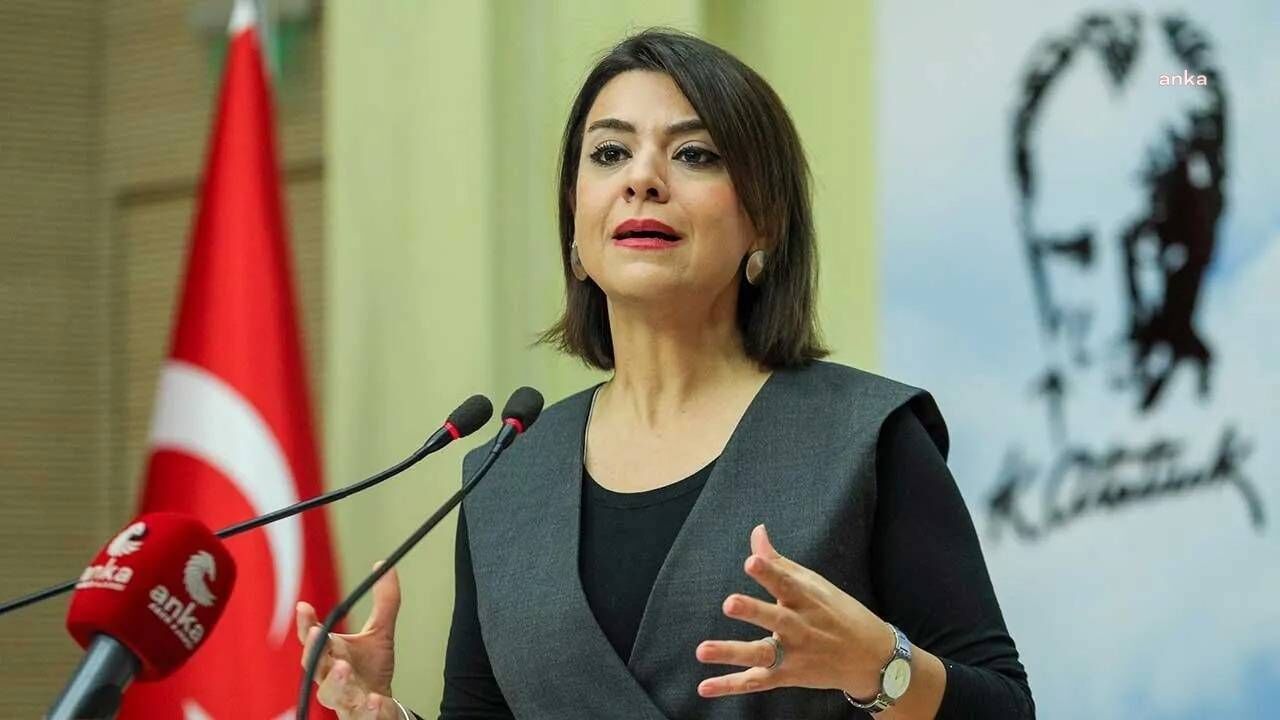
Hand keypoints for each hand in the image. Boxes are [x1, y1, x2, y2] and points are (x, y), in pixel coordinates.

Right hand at [296, 562, 403, 718]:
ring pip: (331, 694)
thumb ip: (384, 602)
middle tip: (316, 635)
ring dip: (335, 681)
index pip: (313, 639)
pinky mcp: (360, 716)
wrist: (380, 706)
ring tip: (343, 668)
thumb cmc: (371, 669)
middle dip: (314, 651)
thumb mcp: (380, 632)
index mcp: (331, 655)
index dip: (306, 624)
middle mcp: (331, 677)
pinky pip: (360, 715)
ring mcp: (344, 699)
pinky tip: (374, 700)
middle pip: (315, 666)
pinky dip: (367, 709)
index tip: (304, 606)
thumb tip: (384, 566)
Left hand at [694, 524, 895, 699]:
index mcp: (806, 598)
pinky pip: (756, 682)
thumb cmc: (837, 613)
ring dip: (732, 653)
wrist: (871, 658)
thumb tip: (757, 531)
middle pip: (775, 618)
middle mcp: (800, 627)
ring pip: (761, 654)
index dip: (769, 572)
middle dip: (753, 611)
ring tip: (702, 650)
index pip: (786, 582)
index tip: (752, 561)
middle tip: (729, 603)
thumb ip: (778, 562)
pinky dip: (730, 686)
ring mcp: (793, 654)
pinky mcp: (787, 676)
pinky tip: (705, 686)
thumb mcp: (814, 584)